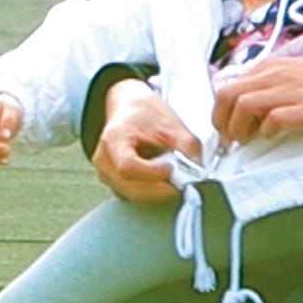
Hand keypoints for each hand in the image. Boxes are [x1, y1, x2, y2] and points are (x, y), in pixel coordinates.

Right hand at [93, 78, 200, 205]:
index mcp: (114, 141)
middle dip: (162, 188)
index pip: (129, 168)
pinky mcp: (113, 183)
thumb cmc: (143, 111)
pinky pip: (134, 196)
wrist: (126, 106)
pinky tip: (163, 178)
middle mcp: (104, 161)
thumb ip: (186, 145)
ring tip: (173, 176)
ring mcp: (106, 175)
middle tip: (183, 179)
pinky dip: (152, 192)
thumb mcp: (168, 122)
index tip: (172, 167)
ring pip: (135, 196)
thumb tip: (199, 167)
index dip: (154, 173)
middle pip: (133, 188)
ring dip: (159, 191)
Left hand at [212, 55, 302, 147]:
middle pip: (229, 95)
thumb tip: (241, 110)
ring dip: (239, 129)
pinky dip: (267, 132)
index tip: (224, 129)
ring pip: (244, 106)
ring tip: (248, 140)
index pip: (228, 87)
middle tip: (229, 139)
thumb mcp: (289, 73)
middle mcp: (274, 75)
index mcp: (268, 67)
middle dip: (222, 122)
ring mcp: (290, 91)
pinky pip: (273, 120)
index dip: (220, 112)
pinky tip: (273, 135)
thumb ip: (265, 85)